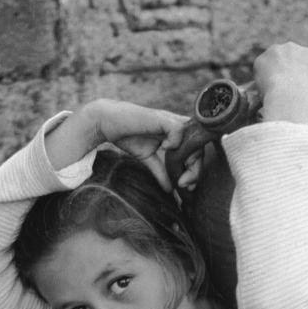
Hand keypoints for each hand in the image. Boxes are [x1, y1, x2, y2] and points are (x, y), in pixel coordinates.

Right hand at [46, 99, 190, 190]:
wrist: (108, 122)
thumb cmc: (128, 136)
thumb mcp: (148, 158)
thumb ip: (161, 172)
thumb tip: (170, 191)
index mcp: (175, 135)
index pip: (195, 151)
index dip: (195, 169)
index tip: (185, 186)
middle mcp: (176, 126)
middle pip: (199, 147)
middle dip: (196, 170)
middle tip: (184, 185)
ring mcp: (170, 121)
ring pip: (193, 140)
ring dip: (190, 162)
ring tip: (180, 178)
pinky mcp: (162, 118)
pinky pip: (178, 130)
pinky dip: (174, 142)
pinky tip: (164, 148)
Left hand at [252, 42, 307, 124]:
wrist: (290, 95)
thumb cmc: (306, 100)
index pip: (301, 64)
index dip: (296, 78)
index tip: (293, 90)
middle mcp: (293, 48)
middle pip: (284, 60)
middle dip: (281, 73)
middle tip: (278, 91)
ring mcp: (276, 51)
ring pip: (270, 64)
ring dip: (269, 75)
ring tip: (270, 93)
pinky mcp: (261, 58)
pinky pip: (259, 71)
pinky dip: (259, 81)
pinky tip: (262, 91)